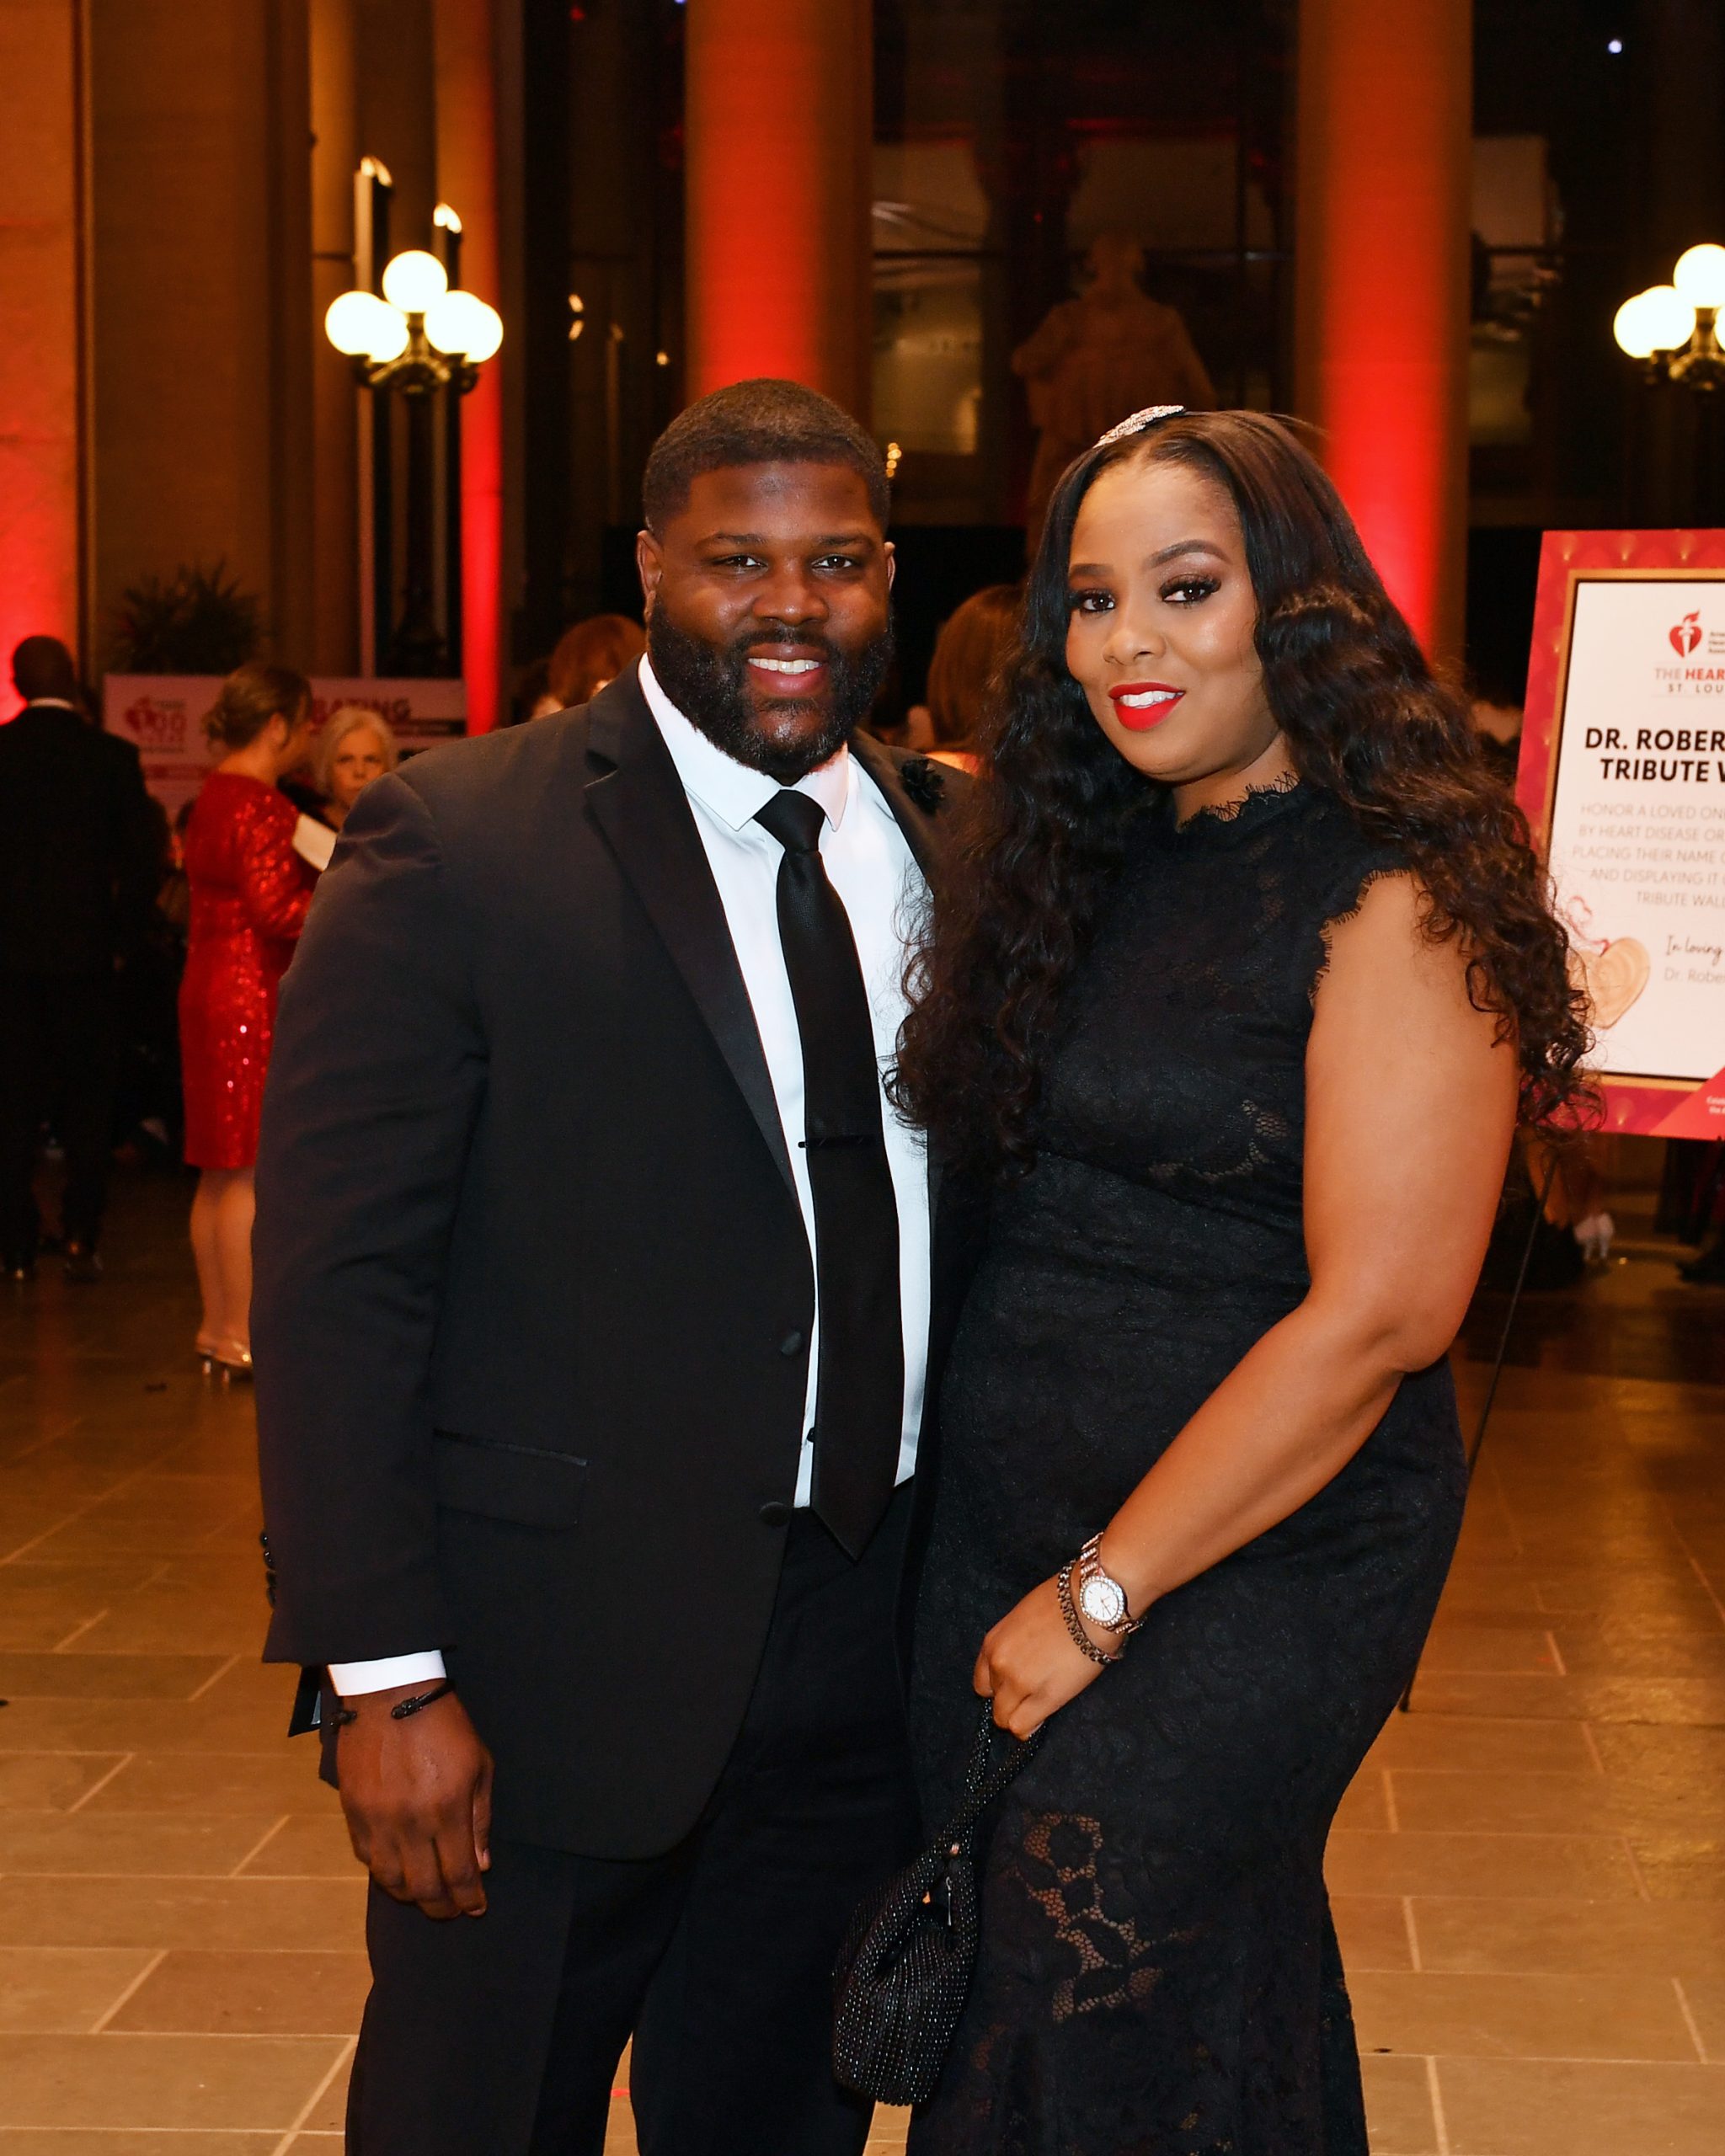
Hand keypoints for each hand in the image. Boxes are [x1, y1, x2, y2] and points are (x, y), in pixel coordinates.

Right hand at [336, 1684, 493, 1918]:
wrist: (391, 1693)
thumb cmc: (444, 1725)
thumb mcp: (478, 1765)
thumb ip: (480, 1818)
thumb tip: (480, 1864)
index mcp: (446, 1810)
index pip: (458, 1874)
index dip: (469, 1898)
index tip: (476, 1908)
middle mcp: (410, 1823)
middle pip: (423, 1887)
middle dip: (441, 1908)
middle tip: (451, 1911)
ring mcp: (377, 1820)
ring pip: (390, 1880)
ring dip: (409, 1895)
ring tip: (424, 1895)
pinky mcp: (353, 1811)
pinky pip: (366, 1857)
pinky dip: (383, 1871)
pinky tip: (397, 1869)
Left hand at [974, 1576, 1112, 1738]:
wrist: (1091, 1604)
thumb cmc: (1063, 1601)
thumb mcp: (1023, 1616)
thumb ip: (1014, 1642)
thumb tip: (1021, 1657)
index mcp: (993, 1643)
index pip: (982, 1682)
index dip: (999, 1687)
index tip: (1014, 1686)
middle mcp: (999, 1665)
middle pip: (994, 1702)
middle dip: (1010, 1701)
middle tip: (1031, 1694)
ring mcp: (1020, 1683)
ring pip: (1005, 1719)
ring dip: (1019, 1716)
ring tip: (1039, 1706)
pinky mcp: (1044, 1698)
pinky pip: (1022, 1727)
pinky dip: (1029, 1728)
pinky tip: (1042, 1717)